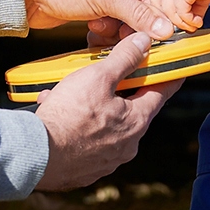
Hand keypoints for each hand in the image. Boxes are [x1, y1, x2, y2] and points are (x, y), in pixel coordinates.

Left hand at [22, 0, 174, 39]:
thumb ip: (140, 14)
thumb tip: (167, 31)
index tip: (183, 10)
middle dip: (148, 15)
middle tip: (147, 31)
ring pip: (135, 11)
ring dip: (127, 24)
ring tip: (110, 28)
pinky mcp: (99, 4)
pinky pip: (119, 18)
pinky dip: (112, 27)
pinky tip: (95, 27)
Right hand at [34, 33, 183, 190]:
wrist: (36, 155)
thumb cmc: (68, 117)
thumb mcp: (98, 77)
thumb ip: (124, 58)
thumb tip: (143, 41)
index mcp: (138, 121)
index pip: (163, 92)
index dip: (168, 75)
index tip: (173, 67)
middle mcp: (130, 143)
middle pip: (133, 108)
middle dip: (119, 90)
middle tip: (107, 77)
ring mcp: (110, 158)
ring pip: (108, 124)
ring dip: (92, 108)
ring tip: (69, 96)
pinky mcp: (89, 168)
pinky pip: (89, 141)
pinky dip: (78, 127)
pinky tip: (59, 115)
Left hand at [146, 0, 209, 32]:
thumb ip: (191, 8)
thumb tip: (190, 24)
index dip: (165, 13)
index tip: (177, 21)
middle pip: (157, 3)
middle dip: (169, 18)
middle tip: (184, 25)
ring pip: (167, 9)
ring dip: (181, 22)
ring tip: (194, 24)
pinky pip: (181, 11)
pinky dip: (189, 20)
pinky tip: (198, 21)